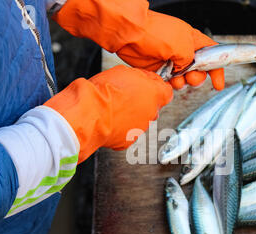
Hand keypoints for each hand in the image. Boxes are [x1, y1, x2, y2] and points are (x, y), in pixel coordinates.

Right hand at [45, 65, 172, 162]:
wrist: (88, 113)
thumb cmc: (103, 91)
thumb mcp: (125, 71)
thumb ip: (142, 77)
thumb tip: (146, 78)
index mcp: (155, 95)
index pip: (167, 91)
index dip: (156, 88)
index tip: (148, 86)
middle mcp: (152, 113)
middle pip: (153, 107)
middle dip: (143, 102)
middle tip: (125, 96)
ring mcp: (141, 129)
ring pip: (140, 120)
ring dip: (131, 115)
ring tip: (114, 107)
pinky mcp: (128, 141)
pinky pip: (128, 132)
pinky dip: (120, 127)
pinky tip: (109, 119)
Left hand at [116, 10, 224, 90]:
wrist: (131, 34)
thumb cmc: (156, 32)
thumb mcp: (183, 45)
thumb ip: (191, 60)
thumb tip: (186, 69)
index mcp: (192, 41)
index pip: (211, 55)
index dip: (217, 69)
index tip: (218, 83)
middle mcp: (183, 51)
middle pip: (198, 71)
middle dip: (197, 78)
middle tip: (190, 77)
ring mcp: (170, 60)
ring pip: (183, 79)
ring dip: (182, 82)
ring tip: (176, 78)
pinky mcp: (158, 69)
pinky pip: (169, 82)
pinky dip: (170, 85)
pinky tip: (167, 81)